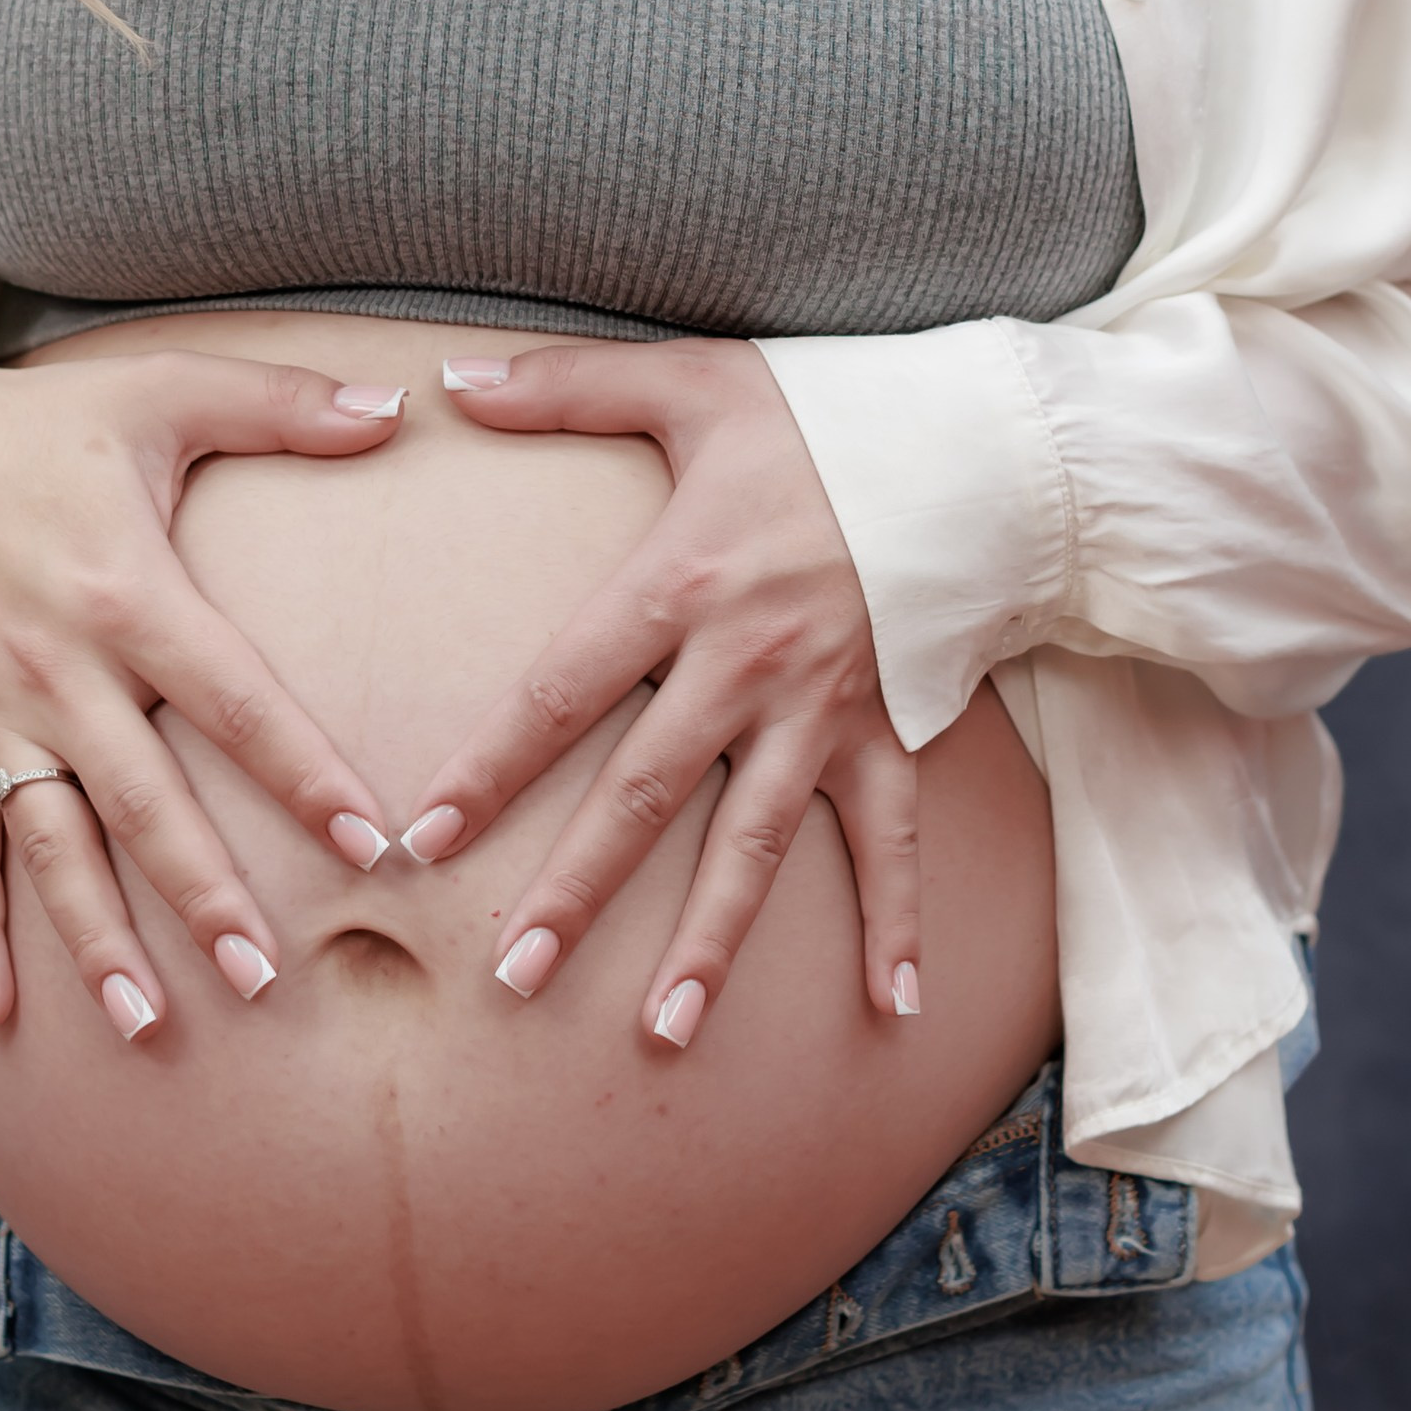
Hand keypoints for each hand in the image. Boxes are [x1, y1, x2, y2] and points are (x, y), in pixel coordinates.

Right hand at [0, 351, 404, 1034]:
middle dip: (201, 894)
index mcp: (127, 591)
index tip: (370, 843)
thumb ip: (284, 403)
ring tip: (146, 1023)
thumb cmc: (47, 424)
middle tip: (264, 977)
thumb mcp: (165, 390)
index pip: (233, 699)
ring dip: (94, 938)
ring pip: (50, 845)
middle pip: (142, 799)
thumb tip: (401, 407)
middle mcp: (58, 669)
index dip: (302, 772)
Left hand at [399, 341, 918, 1043]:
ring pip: (756, 843)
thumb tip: (445, 382)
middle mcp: (748, 664)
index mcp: (682, 586)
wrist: (985, 441)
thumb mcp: (694, 381)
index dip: (492, 766)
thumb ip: (566, 385)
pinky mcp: (893, 729)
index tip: (425, 840)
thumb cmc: (831, 410)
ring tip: (662, 1030)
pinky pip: (895, 840)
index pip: (562, 692)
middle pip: (646, 794)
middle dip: (577, 890)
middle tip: (512, 976)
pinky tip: (894, 1009)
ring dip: (711, 942)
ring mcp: (825, 710)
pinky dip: (898, 925)